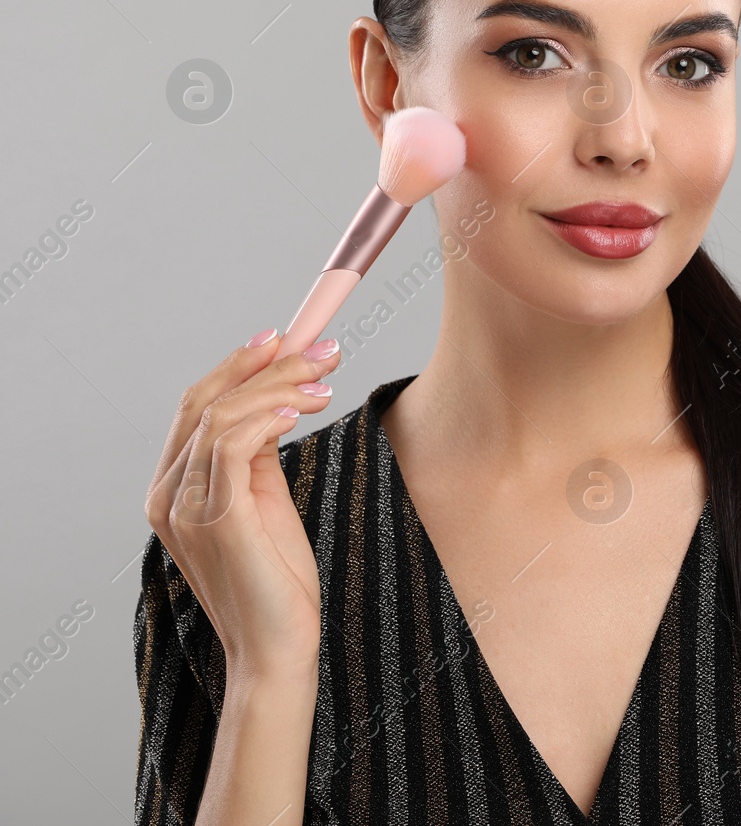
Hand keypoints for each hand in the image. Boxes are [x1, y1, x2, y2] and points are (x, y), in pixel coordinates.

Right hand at [145, 330, 341, 680]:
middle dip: (266, 365)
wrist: (277, 648)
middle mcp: (167, 495)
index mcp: (173, 489)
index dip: (237, 366)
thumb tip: (274, 403)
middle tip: (322, 349)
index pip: (196, 407)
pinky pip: (232, 444)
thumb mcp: (264, 504)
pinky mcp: (215, 518)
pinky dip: (267, 415)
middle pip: (205, 402)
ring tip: (326, 380)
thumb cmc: (278, 581)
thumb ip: (256, 457)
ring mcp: (184, 507)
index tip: (282, 339)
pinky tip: (301, 409)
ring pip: (222, 415)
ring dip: (280, 386)